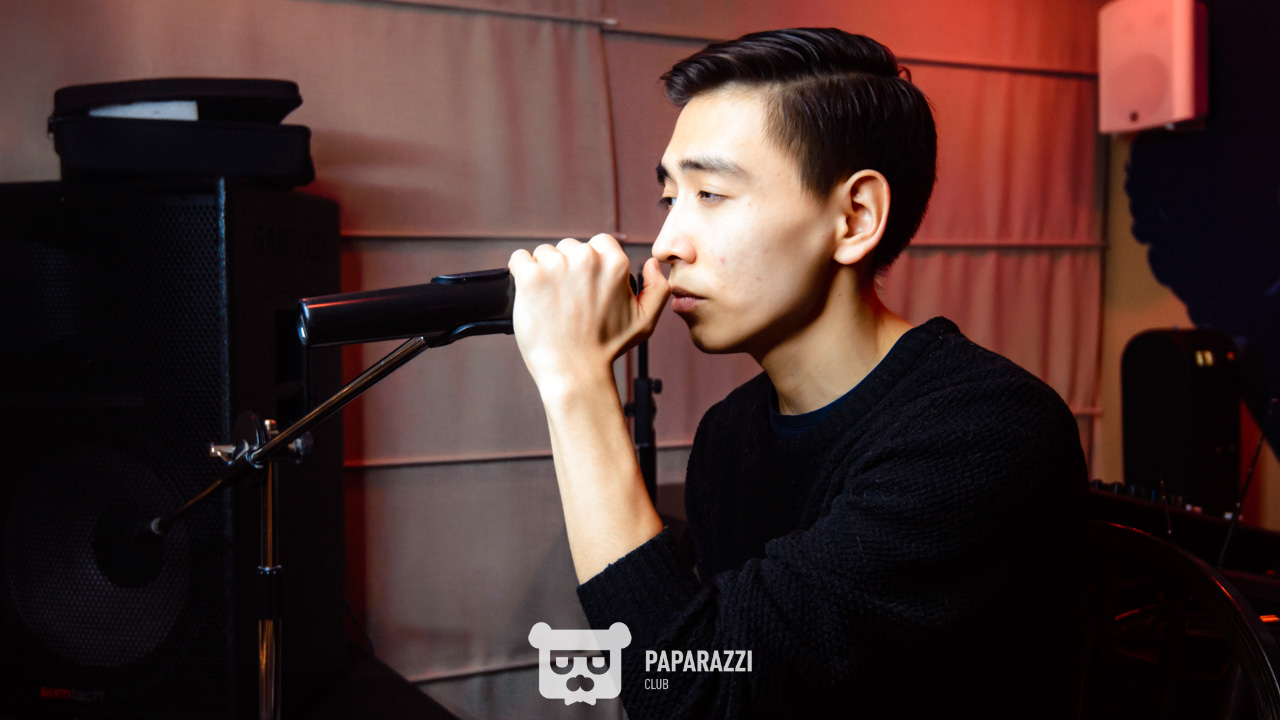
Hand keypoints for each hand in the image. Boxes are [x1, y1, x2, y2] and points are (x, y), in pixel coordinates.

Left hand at [508, 234, 669, 395]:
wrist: (574, 372)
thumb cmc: (607, 348)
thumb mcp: (645, 321)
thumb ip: (657, 288)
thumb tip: (651, 263)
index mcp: (614, 263)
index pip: (598, 243)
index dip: (590, 264)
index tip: (583, 285)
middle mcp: (586, 258)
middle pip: (568, 247)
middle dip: (566, 268)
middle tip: (567, 300)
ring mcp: (556, 266)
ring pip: (544, 254)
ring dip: (543, 272)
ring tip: (549, 301)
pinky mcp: (531, 277)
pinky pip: (519, 258)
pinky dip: (519, 272)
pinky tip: (529, 292)